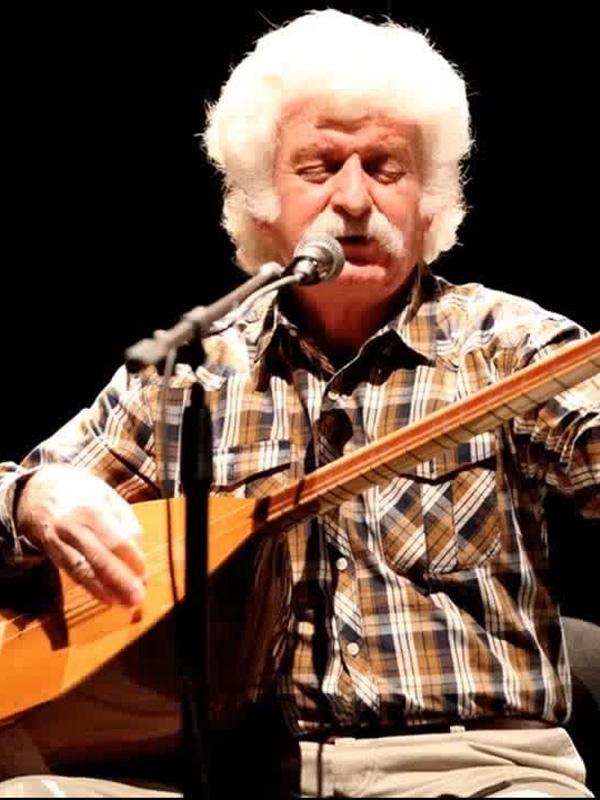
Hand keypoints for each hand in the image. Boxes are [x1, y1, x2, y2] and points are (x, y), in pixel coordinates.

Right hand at [15, 464, 145, 606]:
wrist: (37, 490)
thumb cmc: (82, 492)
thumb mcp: (108, 495)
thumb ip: (126, 521)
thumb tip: (137, 548)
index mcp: (92, 511)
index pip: (116, 540)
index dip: (132, 559)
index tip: (144, 573)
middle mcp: (73, 529)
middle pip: (99, 560)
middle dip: (120, 582)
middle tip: (138, 599)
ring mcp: (59, 543)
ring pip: (83, 572)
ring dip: (105, 591)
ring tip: (124, 605)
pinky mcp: (52, 555)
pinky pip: (72, 573)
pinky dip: (90, 587)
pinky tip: (106, 598)